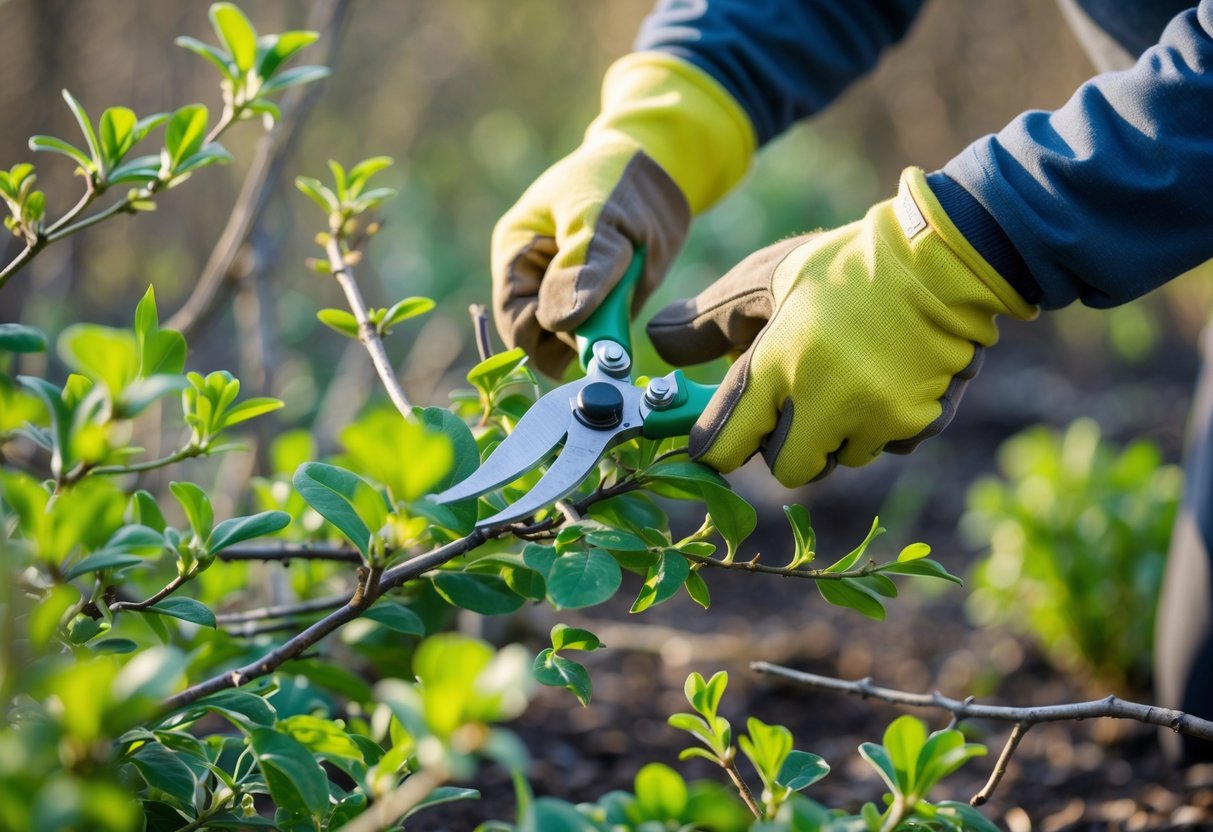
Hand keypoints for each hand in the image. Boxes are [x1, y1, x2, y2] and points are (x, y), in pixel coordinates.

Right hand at [492, 53, 753, 376]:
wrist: (663, 169)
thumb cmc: (619, 181)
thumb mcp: (598, 216)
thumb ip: (581, 268)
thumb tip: (556, 322)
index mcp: (516, 254)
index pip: (512, 318)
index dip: (539, 335)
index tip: (578, 329)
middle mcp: (536, 282)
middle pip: (538, 340)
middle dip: (570, 339)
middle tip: (608, 317)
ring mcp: (569, 297)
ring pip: (570, 345)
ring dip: (597, 335)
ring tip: (622, 294)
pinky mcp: (600, 308)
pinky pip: (599, 339)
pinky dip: (615, 333)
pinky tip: (629, 301)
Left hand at [647, 168, 1037, 485]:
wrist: (947, 256)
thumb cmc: (846, 265)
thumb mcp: (768, 277)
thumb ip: (709, 319)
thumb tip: (658, 345)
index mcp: (776, 361)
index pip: (724, 444)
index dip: (717, 446)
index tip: (718, 439)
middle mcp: (823, 398)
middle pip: (785, 469)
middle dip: (786, 443)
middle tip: (798, 401)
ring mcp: (875, 416)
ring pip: (840, 459)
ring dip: (838, 432)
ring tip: (852, 375)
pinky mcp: (920, 423)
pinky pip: (888, 446)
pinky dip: (884, 424)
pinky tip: (891, 378)